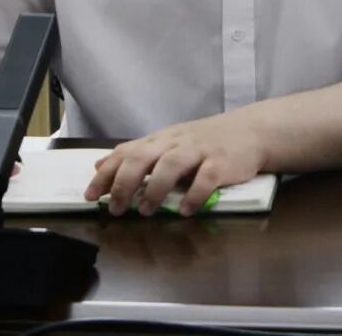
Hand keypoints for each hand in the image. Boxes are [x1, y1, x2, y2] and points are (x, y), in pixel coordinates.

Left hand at [83, 113, 267, 216]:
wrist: (250, 130)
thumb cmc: (206, 140)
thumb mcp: (167, 142)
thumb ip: (136, 154)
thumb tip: (100, 164)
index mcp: (161, 139)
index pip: (127, 152)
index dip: (106, 174)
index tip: (90, 195)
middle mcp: (176, 142)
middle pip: (144, 156)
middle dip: (124, 182)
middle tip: (114, 208)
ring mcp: (199, 151)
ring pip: (171, 164)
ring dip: (155, 188)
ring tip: (146, 211)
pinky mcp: (222, 163)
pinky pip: (206, 178)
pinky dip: (195, 194)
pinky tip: (187, 210)